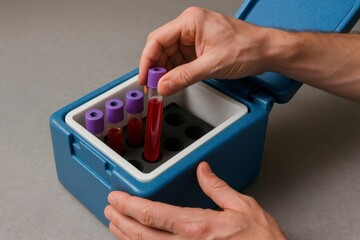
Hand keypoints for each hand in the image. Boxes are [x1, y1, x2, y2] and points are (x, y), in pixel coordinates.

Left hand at [104, 162, 285, 239]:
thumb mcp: (243, 206)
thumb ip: (217, 187)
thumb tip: (203, 170)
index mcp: (198, 226)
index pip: (153, 214)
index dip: (130, 205)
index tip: (117, 198)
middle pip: (142, 234)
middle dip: (121, 220)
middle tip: (110, 210)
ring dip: (126, 236)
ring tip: (115, 225)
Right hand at [138, 7, 279, 95]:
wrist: (267, 51)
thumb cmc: (248, 47)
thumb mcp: (212, 65)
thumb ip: (184, 76)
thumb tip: (163, 85)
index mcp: (190, 21)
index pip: (157, 40)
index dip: (147, 60)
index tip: (145, 78)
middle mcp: (190, 27)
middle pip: (162, 48)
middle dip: (156, 68)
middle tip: (154, 87)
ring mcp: (195, 38)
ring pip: (170, 56)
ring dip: (166, 72)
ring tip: (164, 87)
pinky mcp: (200, 48)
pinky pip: (181, 60)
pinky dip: (177, 72)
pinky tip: (175, 82)